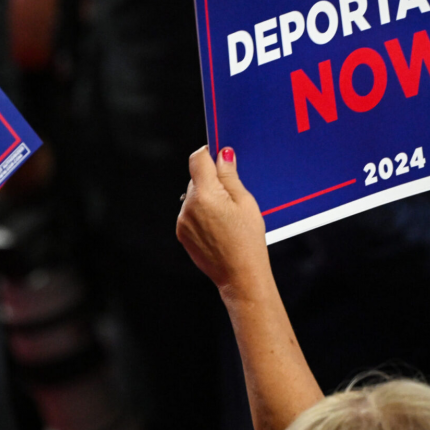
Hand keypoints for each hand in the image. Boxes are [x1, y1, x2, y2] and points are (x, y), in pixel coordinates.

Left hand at [176, 146, 269, 299]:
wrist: (240, 275)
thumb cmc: (248, 240)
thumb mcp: (245, 202)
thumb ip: (230, 176)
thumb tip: (222, 154)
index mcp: (205, 194)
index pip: (198, 159)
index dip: (209, 154)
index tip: (221, 157)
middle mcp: (188, 206)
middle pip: (196, 178)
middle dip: (212, 180)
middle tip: (232, 196)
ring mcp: (182, 221)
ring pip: (193, 196)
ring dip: (207, 198)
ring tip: (227, 217)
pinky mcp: (181, 233)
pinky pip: (190, 213)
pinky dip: (202, 213)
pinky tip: (218, 227)